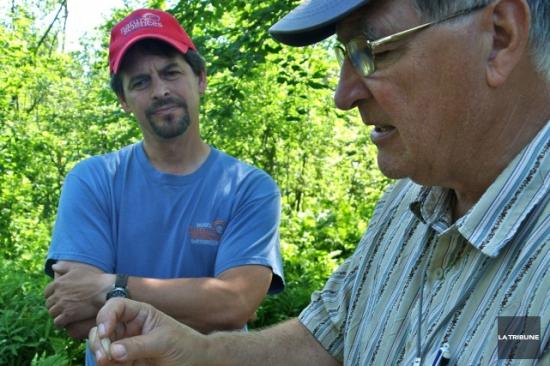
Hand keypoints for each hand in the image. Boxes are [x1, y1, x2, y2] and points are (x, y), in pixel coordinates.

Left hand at [44, 261, 112, 333]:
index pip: (47, 292)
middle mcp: (58, 294)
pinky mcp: (68, 315)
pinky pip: (57, 322)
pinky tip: (66, 322)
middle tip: (62, 308)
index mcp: (58, 283)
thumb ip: (64, 267)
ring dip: (57, 315)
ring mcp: (62, 305)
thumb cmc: (94, 278)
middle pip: (49, 304)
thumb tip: (53, 266)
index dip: (52, 296)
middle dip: (54, 306)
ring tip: (63, 316)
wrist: (105, 290)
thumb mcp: (78, 269)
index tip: (58, 299)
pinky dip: (60, 323)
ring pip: (52, 314)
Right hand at [89, 298, 206, 365]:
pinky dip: (105, 364)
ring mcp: (125, 344)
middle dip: (99, 339)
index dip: (106, 316)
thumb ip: (138, 345)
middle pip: (103, 328)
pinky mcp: (124, 362)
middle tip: (104, 355)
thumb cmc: (184, 344)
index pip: (116, 306)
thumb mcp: (164, 342)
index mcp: (140, 313)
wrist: (195, 360)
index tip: (105, 332)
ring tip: (105, 362)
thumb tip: (112, 351)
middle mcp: (128, 327)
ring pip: (101, 346)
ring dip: (98, 353)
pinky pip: (108, 362)